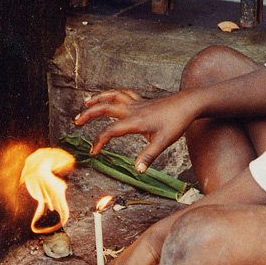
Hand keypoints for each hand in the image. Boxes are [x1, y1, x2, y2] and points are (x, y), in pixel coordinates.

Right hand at [74, 87, 198, 171]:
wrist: (188, 104)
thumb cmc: (176, 123)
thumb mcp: (163, 142)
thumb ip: (149, 156)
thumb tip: (138, 171)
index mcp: (135, 121)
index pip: (110, 130)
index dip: (99, 141)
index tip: (93, 152)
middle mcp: (132, 110)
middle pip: (105, 108)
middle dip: (89, 114)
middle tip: (77, 121)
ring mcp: (137, 103)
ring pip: (112, 96)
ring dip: (98, 98)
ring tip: (85, 102)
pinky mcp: (142, 100)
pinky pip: (123, 93)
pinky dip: (112, 93)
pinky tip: (108, 96)